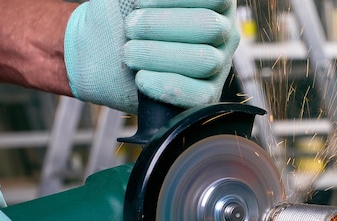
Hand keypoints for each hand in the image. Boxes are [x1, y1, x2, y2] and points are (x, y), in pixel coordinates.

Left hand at [64, 0, 240, 113]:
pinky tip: (142, 78)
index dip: (175, 1)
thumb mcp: (144, 2)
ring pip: (205, 61)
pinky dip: (168, 87)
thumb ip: (157, 0)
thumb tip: (150, 1)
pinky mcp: (209, 94)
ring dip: (159, 56)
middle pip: (209, 27)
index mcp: (217, 2)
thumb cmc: (129, 16)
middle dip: (160, 27)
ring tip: (129, 52)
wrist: (112, 49)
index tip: (140, 3)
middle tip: (130, 28)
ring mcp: (220, 64)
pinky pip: (200, 96)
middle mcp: (225, 31)